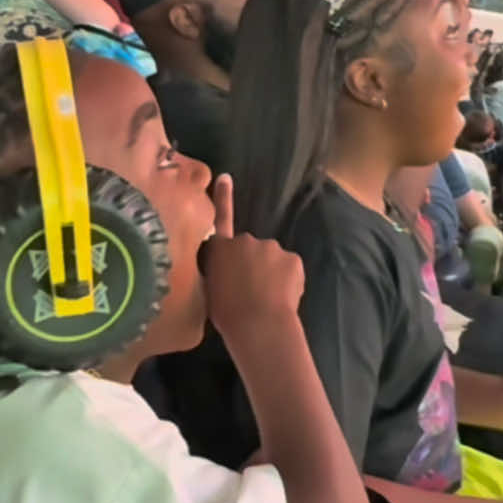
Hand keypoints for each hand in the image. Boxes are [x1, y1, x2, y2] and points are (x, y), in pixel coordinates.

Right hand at [203, 175, 304, 348]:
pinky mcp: (293, 259)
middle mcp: (245, 241)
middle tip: (249, 291)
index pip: (220, 219)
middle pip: (249, 248)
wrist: (259, 326)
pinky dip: (287, 280)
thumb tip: (225, 272)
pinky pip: (289, 268)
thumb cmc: (226, 314)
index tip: (226, 177)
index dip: (223, 197)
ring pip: (271, 258)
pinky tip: (282, 297)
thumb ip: (217, 272)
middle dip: (251, 263)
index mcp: (220, 249)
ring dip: (270, 272)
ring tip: (267, 298)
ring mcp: (271, 248)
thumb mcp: (209, 290)